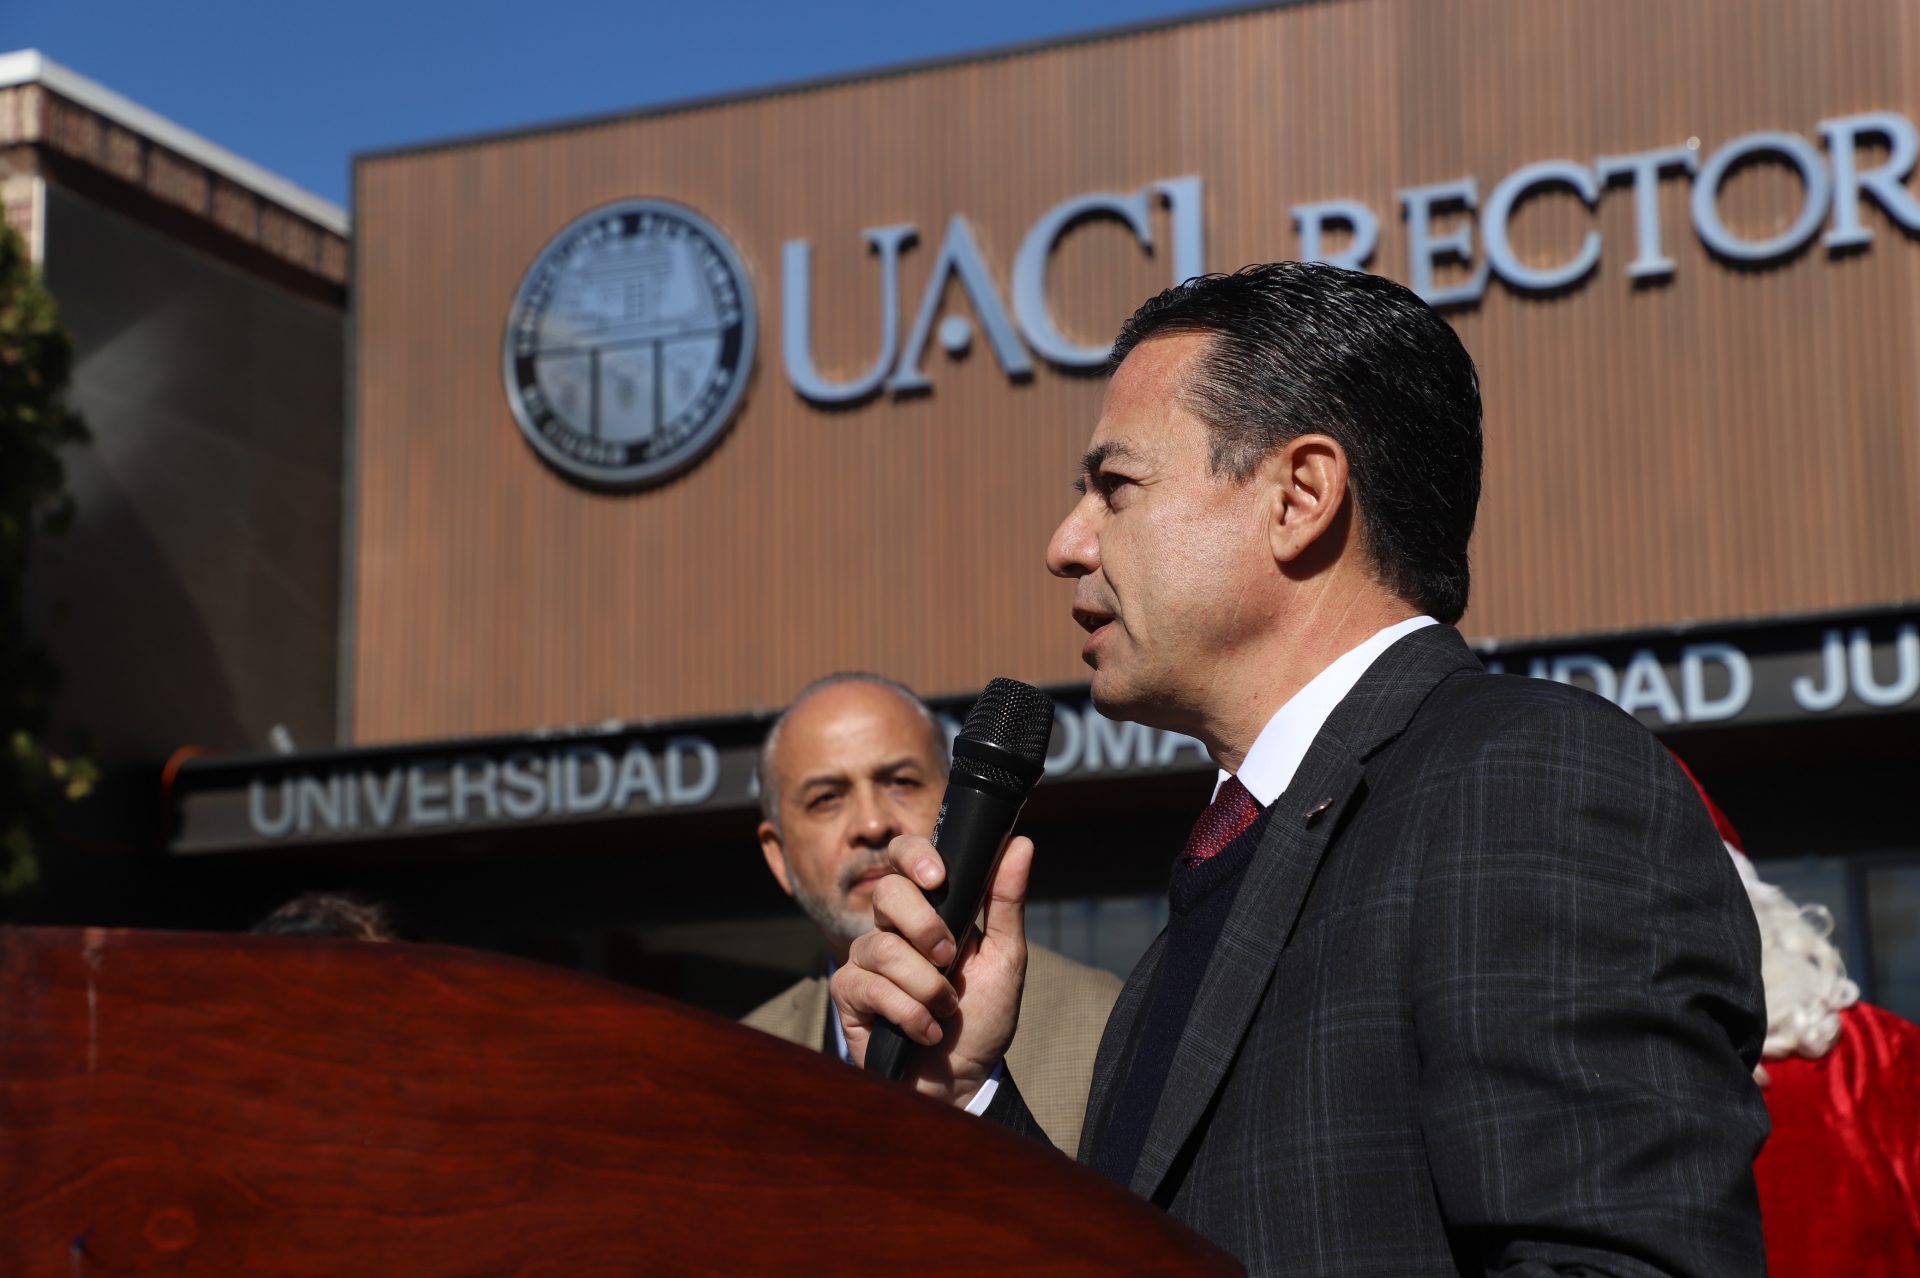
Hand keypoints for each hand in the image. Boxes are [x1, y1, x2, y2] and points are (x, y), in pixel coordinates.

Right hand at [829, 833, 1032, 1108]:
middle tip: (949, 959)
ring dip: (927, 986)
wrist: (963, 1080)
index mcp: (927, 909)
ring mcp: (866, 961)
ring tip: (945, 1010)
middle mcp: (892, 928)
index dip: (915, 856)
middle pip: (887, 893)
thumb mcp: (1006, 958)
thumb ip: (1006, 901)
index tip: (938, 878)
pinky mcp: (849, 995)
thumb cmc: (983, 1018)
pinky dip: (911, 1013)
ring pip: (884, 947)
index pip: (905, 856)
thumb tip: (1021, 843)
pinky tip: (926, 1031)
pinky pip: (872, 986)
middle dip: (925, 927)